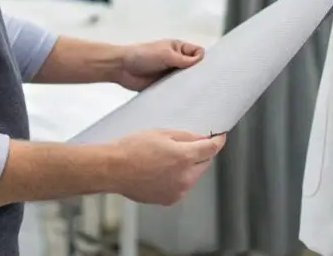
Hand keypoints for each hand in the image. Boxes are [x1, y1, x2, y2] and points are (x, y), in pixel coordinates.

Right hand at [106, 129, 225, 205]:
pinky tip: (161, 170)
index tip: (219, 137)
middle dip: (200, 154)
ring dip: (188, 167)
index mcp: (183, 157)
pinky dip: (178, 178)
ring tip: (167, 158)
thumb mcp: (161, 133)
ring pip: (193, 176)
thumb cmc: (132, 149)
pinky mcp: (168, 199)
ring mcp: (177, 191)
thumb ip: (186, 136)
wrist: (113, 169)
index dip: (217, 141)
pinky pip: (181, 186)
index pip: (211, 149)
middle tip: (187, 145)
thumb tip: (201, 139)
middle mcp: (184, 177)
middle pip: (204, 163)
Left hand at [115, 39, 203, 90]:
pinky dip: (179, 94)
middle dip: (198, 75)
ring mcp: (171, 74)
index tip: (205, 70)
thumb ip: (183, 59)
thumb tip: (201, 60)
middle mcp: (177, 61)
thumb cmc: (143, 55)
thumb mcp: (165, 54)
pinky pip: (176, 91)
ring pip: (186, 81)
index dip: (202, 60)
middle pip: (194, 69)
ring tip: (195, 94)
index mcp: (178, 49)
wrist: (122, 68)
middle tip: (203, 86)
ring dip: (188, 86)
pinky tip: (184, 100)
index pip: (198, 53)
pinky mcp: (164, 86)